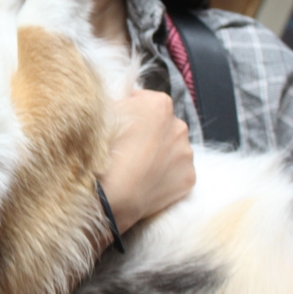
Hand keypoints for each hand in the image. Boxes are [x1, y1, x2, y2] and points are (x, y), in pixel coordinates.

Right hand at [98, 90, 194, 233]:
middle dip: (150, 134)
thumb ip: (120, 106)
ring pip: (174, 150)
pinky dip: (165, 176)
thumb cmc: (103, 149)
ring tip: (138, 169)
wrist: (112, 192)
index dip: (131, 112)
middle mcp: (179, 125)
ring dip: (160, 155)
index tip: (120, 126)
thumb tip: (122, 109)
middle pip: (164, 126)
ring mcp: (186, 153)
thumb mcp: (104, 113)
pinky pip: (177, 173)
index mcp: (159, 104)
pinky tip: (147, 183)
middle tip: (129, 149)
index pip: (146, 102)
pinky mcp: (189, 179)